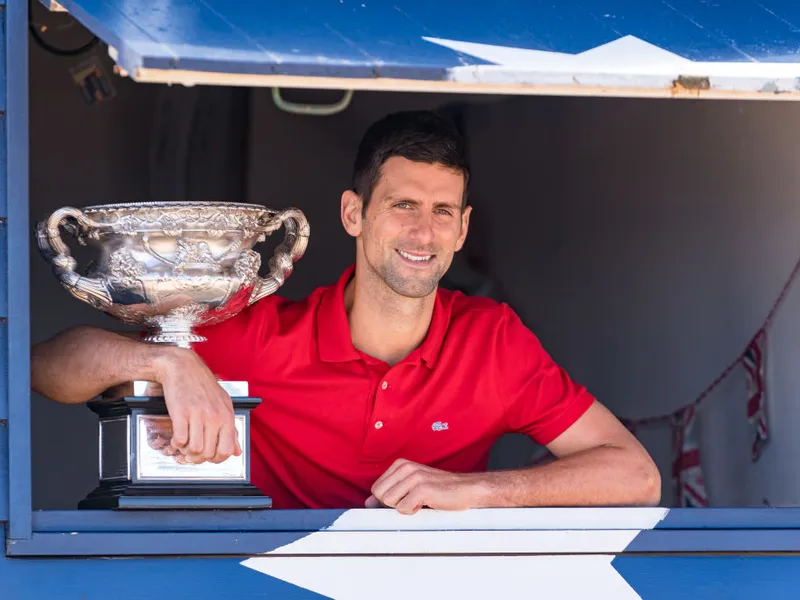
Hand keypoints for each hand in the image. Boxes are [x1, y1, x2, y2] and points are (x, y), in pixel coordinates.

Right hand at [154, 347, 241, 464]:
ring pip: (194, 450)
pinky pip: (180, 440)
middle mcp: (214, 417)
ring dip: (187, 452)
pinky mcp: (180, 413)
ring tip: (185, 445)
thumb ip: (231, 430)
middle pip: (208, 453)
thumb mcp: (224, 405)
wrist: (183, 367)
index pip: (226, 450)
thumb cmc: (203, 385)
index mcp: (226, 416)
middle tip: (193, 452)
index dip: (216, 459)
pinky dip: (176, 444)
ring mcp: (197, 415)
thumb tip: (236, 451)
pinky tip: (176, 438)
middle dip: (199, 457)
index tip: (209, 457)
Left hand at [365, 459, 488, 514]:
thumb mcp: (411, 486)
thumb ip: (390, 491)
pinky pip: (403, 509)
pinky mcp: (422, 489)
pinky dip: (413, 512)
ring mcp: (414, 477)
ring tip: (419, 501)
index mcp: (400, 464)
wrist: (465, 489)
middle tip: (412, 500)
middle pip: (379, 495)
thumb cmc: (439, 488)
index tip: (404, 498)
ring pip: (389, 502)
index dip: (387, 499)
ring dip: (403, 507)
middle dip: (393, 504)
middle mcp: (406, 467)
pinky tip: (425, 504)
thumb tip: (368, 503)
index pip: (376, 488)